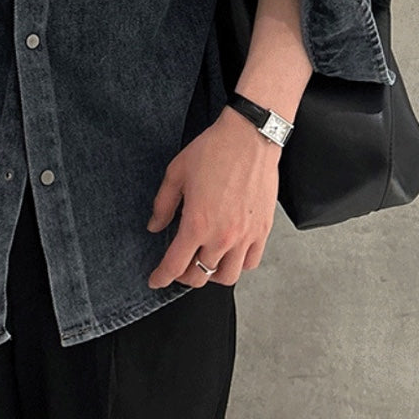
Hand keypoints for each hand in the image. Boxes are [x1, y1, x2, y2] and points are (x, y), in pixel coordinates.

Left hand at [146, 104, 281, 288]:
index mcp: (197, 224)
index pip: (175, 265)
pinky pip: (250, 263)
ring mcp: (245, 236)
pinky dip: (238, 265)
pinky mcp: (263, 231)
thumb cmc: (214, 151)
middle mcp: (222, 237)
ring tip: (204, 262)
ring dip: (212, 275)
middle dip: (183, 277)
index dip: (161, 277)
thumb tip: (155, 226)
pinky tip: (229, 254)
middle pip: (200, 276)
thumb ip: (163, 205)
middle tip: (178, 268)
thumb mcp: (176, 173)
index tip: (155, 280)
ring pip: (227, 277)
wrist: (249, 137)